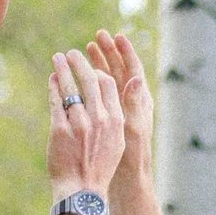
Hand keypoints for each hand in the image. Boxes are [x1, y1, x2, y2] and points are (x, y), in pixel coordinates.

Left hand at [47, 50, 125, 195]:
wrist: (82, 190)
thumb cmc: (99, 168)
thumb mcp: (116, 143)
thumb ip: (114, 119)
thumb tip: (110, 102)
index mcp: (116, 121)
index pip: (109, 86)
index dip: (98, 73)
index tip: (91, 68)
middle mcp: (99, 119)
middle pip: (89, 81)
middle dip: (80, 63)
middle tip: (72, 54)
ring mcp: (79, 124)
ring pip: (70, 87)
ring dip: (63, 69)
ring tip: (58, 58)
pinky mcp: (60, 129)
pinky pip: (56, 101)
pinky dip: (53, 87)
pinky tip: (51, 79)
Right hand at [86, 26, 154, 171]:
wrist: (126, 177)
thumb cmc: (131, 156)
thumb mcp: (132, 129)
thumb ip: (133, 103)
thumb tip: (136, 78)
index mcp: (140, 102)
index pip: (134, 69)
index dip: (126, 52)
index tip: (117, 36)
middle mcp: (130, 103)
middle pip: (119, 70)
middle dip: (108, 53)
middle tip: (96, 37)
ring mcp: (117, 110)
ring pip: (107, 81)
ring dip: (97, 64)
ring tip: (84, 51)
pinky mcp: (106, 119)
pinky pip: (97, 95)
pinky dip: (88, 83)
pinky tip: (76, 77)